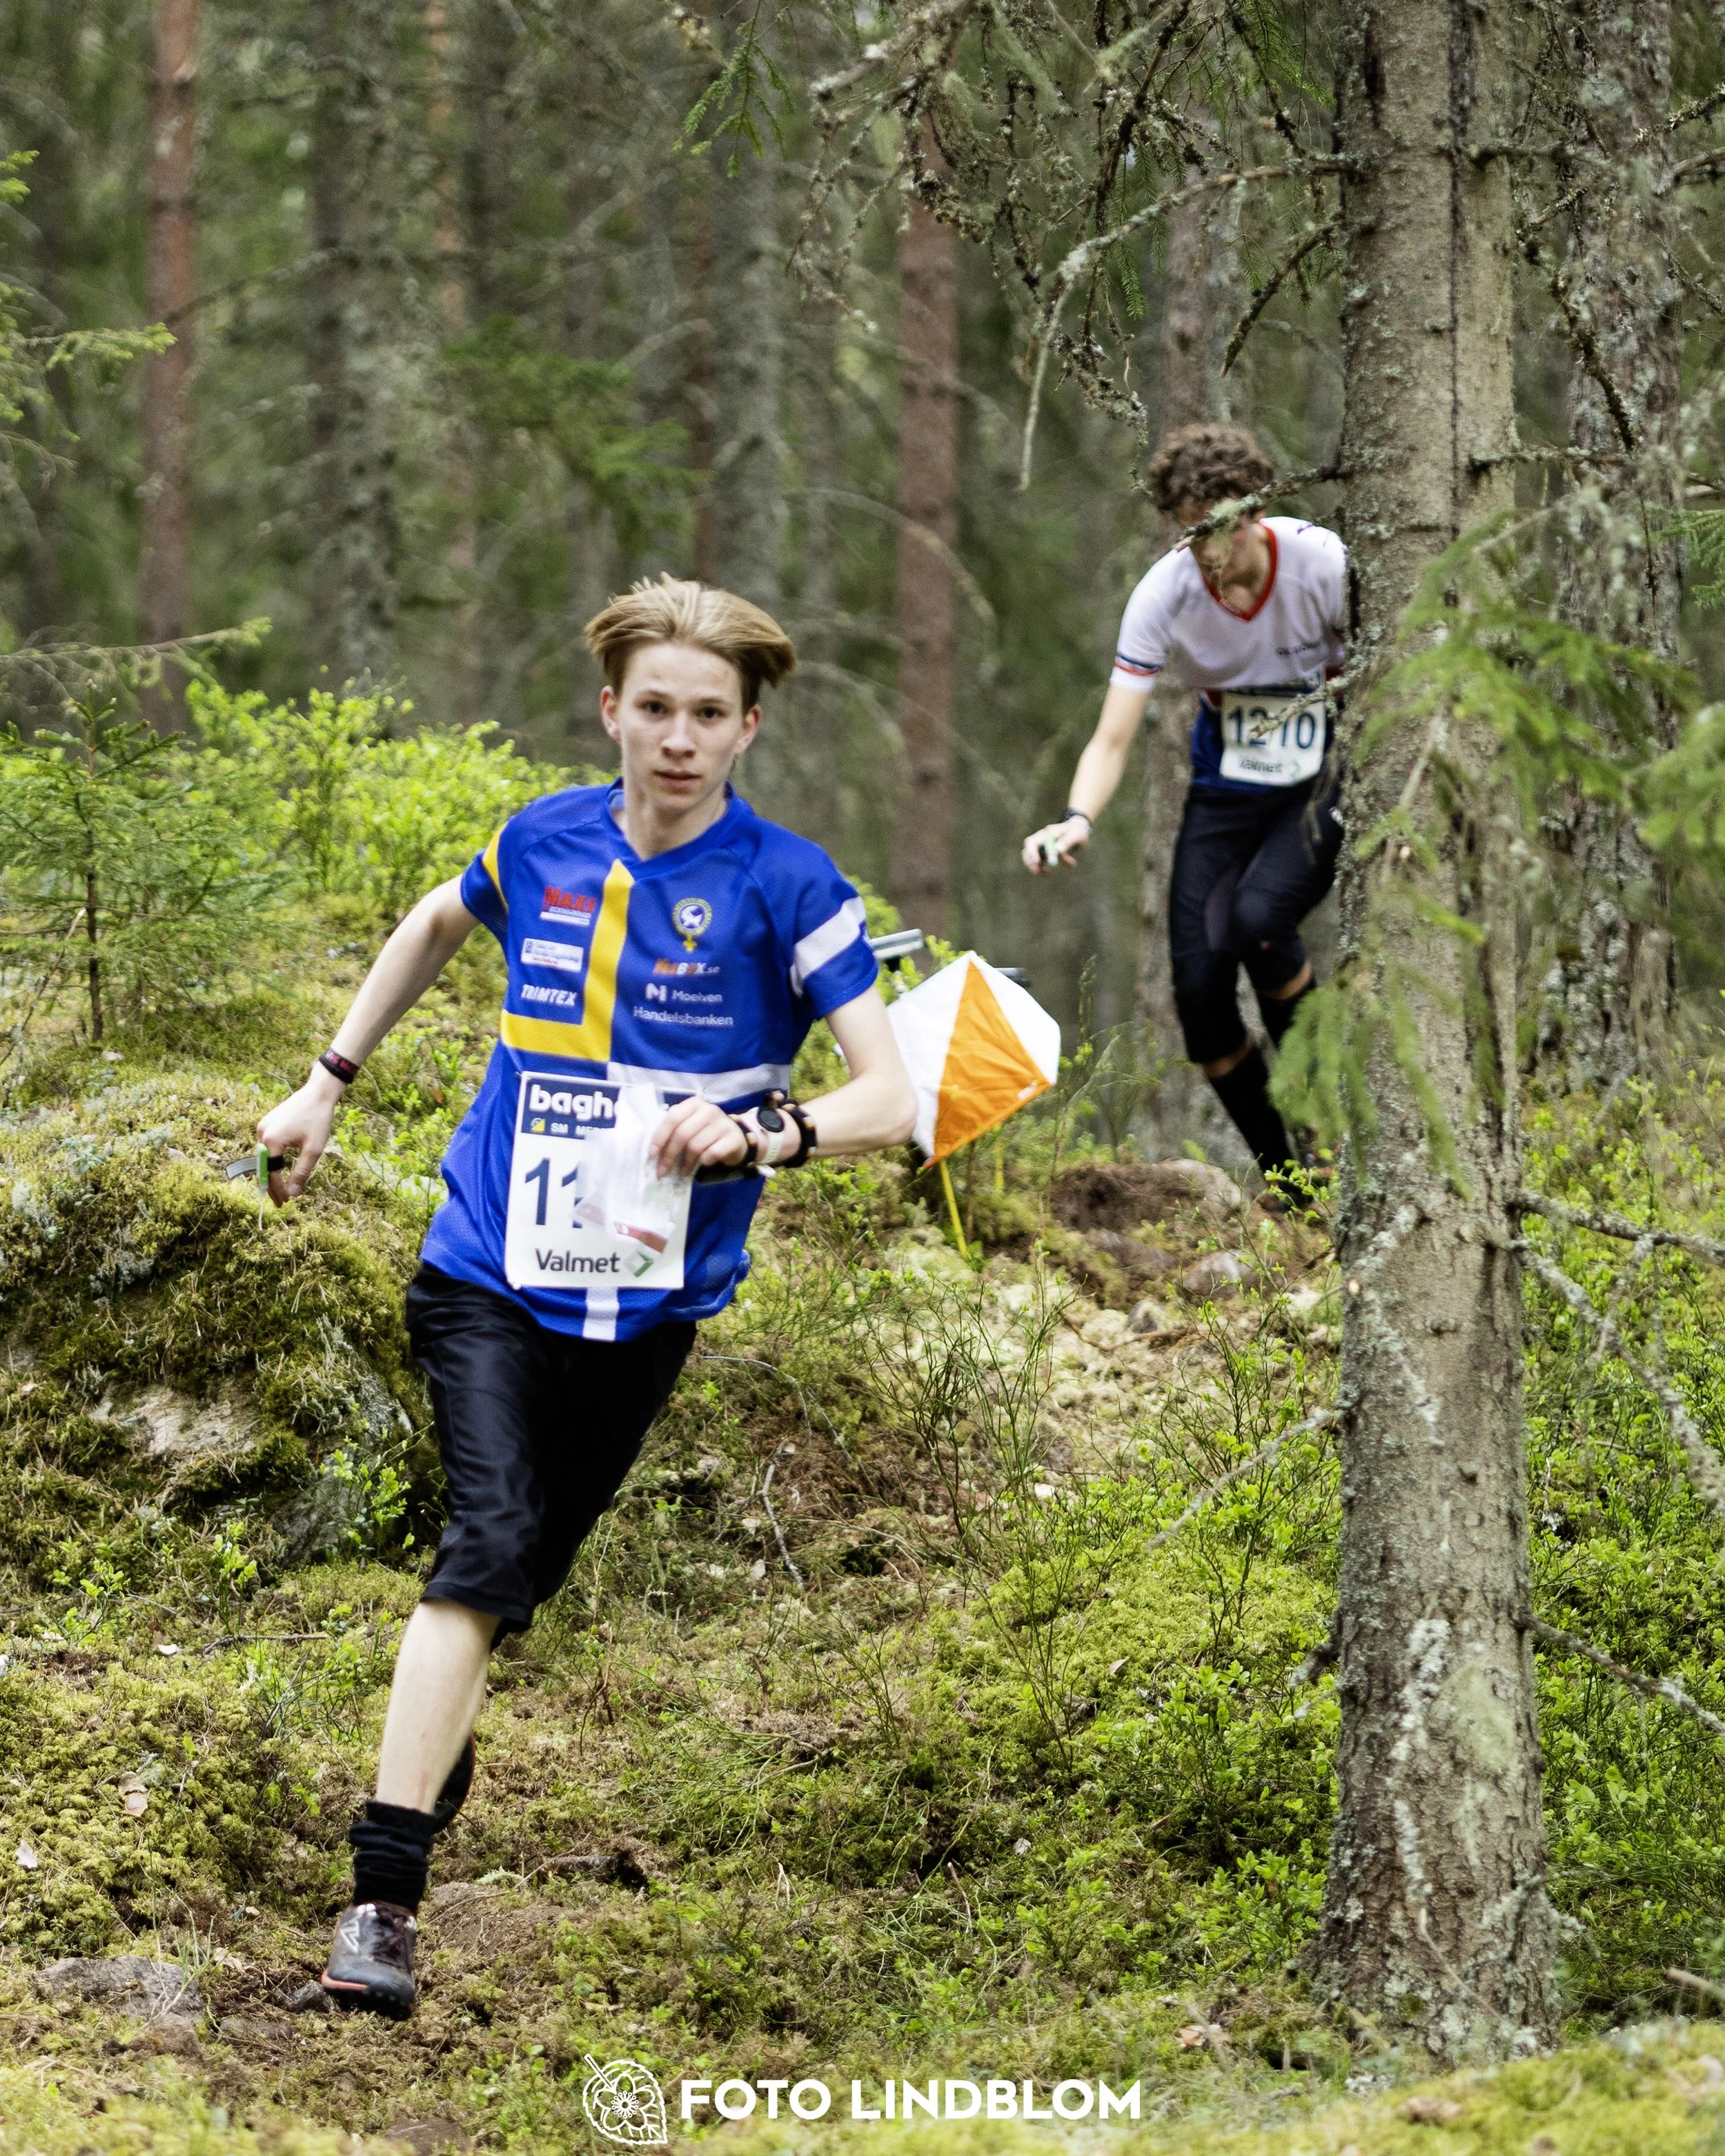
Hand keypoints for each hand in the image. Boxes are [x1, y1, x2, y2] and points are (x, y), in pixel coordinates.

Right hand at [256, 1066, 344, 1205]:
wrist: (318, 1093)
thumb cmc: (318, 1119)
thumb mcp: (313, 1149)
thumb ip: (302, 1172)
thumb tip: (293, 1193)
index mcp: (272, 1140)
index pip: (272, 1173)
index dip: (279, 1189)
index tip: (285, 1202)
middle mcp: (262, 1133)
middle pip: (264, 1166)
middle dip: (271, 1185)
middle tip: (280, 1202)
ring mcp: (262, 1126)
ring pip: (264, 1157)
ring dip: (271, 1172)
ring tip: (280, 1189)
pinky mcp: (266, 1123)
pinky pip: (266, 1146)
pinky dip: (272, 1159)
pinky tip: (278, 1169)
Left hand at [647, 1097, 751, 1180]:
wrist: (735, 1137)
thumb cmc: (705, 1132)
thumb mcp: (689, 1125)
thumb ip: (673, 1131)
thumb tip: (653, 1152)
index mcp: (693, 1104)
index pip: (672, 1118)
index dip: (660, 1138)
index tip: (651, 1155)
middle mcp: (709, 1110)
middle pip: (682, 1134)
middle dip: (669, 1156)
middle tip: (663, 1172)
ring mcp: (723, 1123)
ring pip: (696, 1146)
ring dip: (686, 1163)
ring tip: (682, 1173)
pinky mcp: (733, 1138)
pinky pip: (712, 1153)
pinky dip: (704, 1162)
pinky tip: (702, 1164)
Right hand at [1021, 814, 1090, 873]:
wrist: (1079, 831)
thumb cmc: (1077, 831)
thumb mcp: (1075, 835)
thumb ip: (1067, 841)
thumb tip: (1058, 850)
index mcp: (1047, 833)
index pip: (1032, 842)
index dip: (1032, 852)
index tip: (1037, 862)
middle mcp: (1041, 840)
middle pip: (1027, 851)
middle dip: (1029, 862)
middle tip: (1036, 872)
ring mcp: (1042, 847)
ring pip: (1032, 859)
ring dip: (1037, 867)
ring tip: (1048, 873)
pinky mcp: (1046, 854)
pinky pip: (1042, 864)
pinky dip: (1046, 869)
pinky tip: (1054, 870)